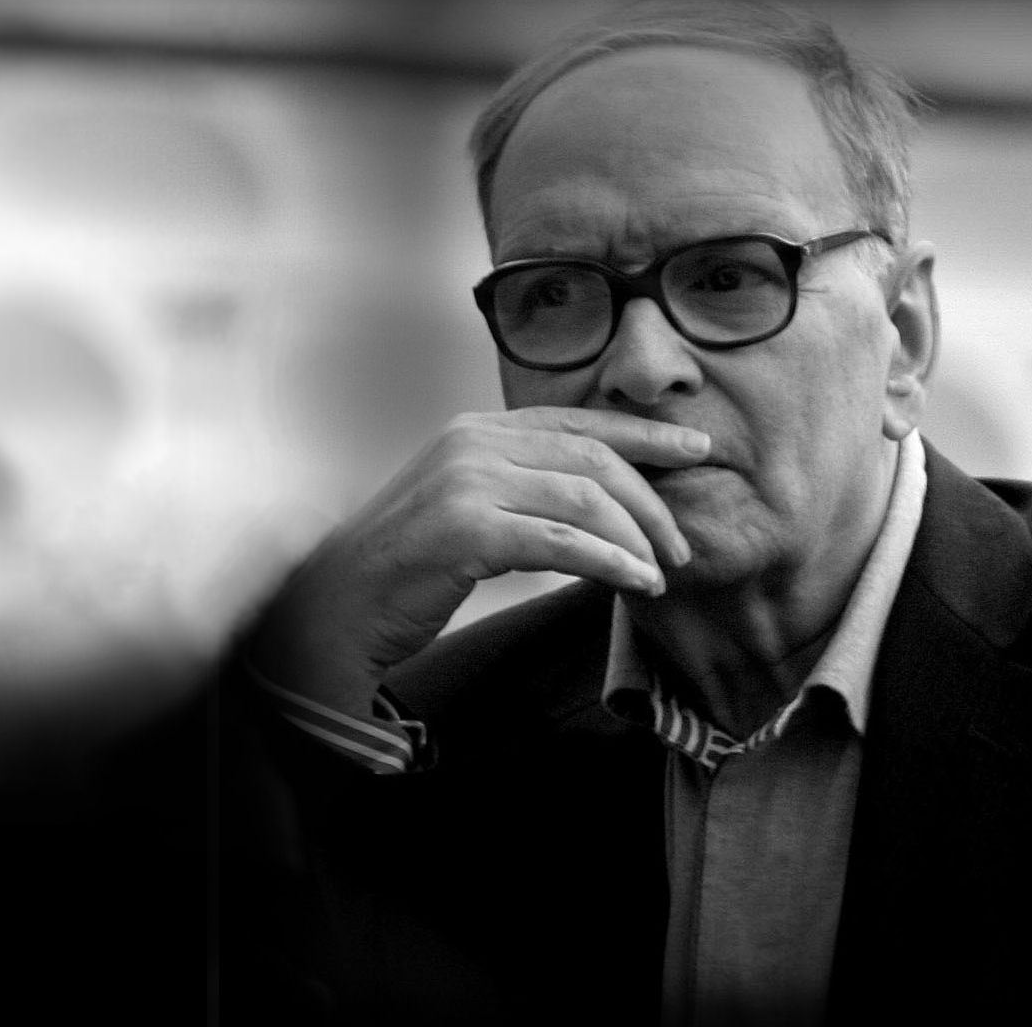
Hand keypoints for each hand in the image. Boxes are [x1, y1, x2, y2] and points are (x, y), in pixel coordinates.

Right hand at [246, 407, 708, 717]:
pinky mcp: (466, 530)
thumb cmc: (407, 568)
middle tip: (682, 545)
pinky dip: (610, 563)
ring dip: (635, 540)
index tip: (697, 447)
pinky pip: (563, 542)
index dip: (644, 435)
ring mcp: (467, 482)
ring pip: (586, 499)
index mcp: (478, 430)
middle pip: (594, 457)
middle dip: (651, 500)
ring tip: (659, 575)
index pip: (580, 422)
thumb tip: (606, 506)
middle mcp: (473, 442)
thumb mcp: (469, 508)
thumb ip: (523, 491)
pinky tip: (635, 584)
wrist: (335, 609)